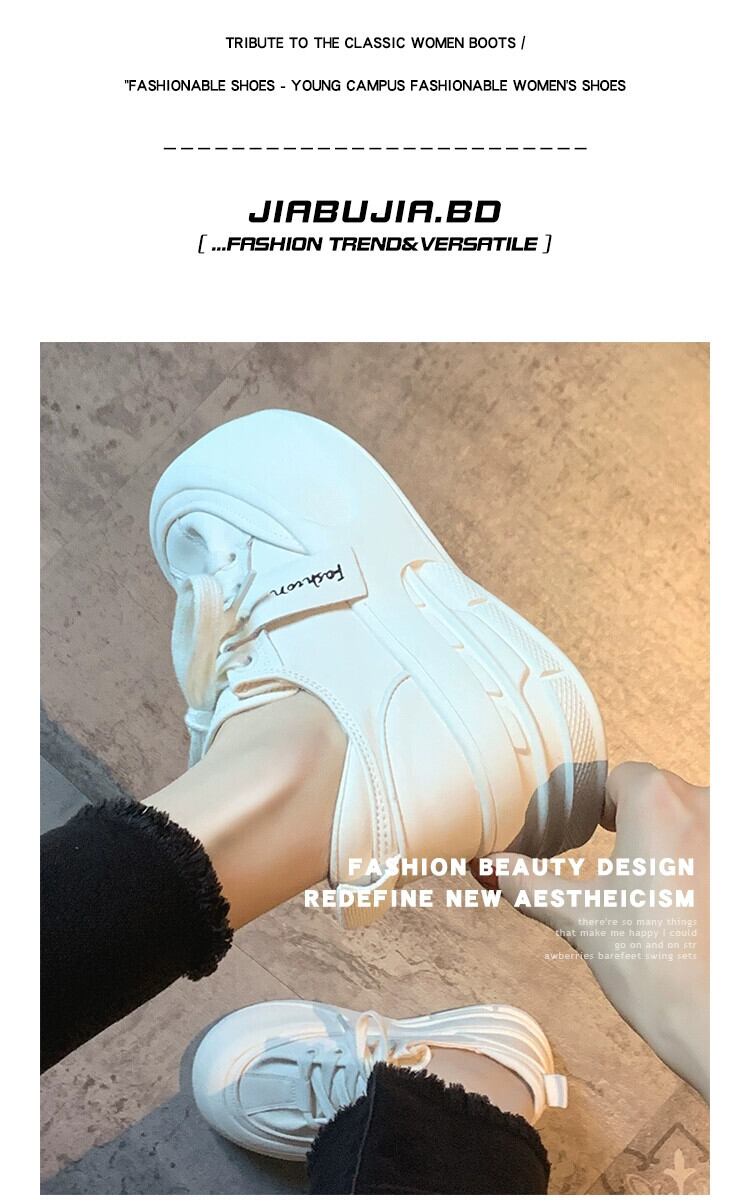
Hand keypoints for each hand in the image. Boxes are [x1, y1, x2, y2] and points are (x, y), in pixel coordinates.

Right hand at [474, 763, 708, 1096]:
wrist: (717, 1025)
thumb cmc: (656, 970)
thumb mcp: (580, 918)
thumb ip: (528, 882)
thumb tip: (485, 865)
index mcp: (658, 802)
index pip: (622, 779)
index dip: (598, 805)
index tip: (586, 830)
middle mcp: (708, 806)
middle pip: (662, 797)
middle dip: (636, 826)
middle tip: (616, 870)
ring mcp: (735, 837)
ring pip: (695, 823)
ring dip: (674, 846)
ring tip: (654, 895)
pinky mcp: (746, 868)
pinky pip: (719, 851)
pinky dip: (704, 867)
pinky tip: (691, 907)